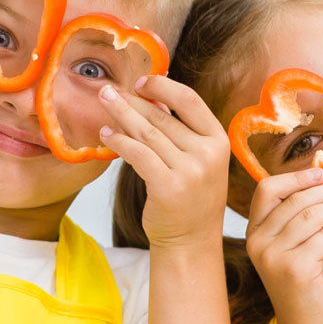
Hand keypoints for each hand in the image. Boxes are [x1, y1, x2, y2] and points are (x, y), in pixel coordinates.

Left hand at [98, 75, 231, 249]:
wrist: (190, 241)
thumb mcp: (197, 161)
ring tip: (104, 104)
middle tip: (108, 90)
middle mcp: (208, 154)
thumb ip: (180, 131)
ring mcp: (190, 171)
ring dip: (121, 116)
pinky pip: (138, 154)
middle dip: (131, 100)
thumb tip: (150, 97)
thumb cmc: (190, 200)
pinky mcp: (168, 186)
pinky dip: (119, 141)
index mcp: (218, 141)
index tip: (140, 82)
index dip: (162, 87)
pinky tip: (106, 135)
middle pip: (162, 117)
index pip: (189, 101)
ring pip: (147, 133)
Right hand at [245, 169, 322, 323]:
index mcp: (254, 232)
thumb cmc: (307, 281)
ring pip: (314, 216)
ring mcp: (274, 257)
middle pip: (296, 200)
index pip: (267, 190)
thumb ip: (302, 215)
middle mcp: (258, 243)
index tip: (322, 174)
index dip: (295, 177)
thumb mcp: (299, 243)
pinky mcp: (295, 269)